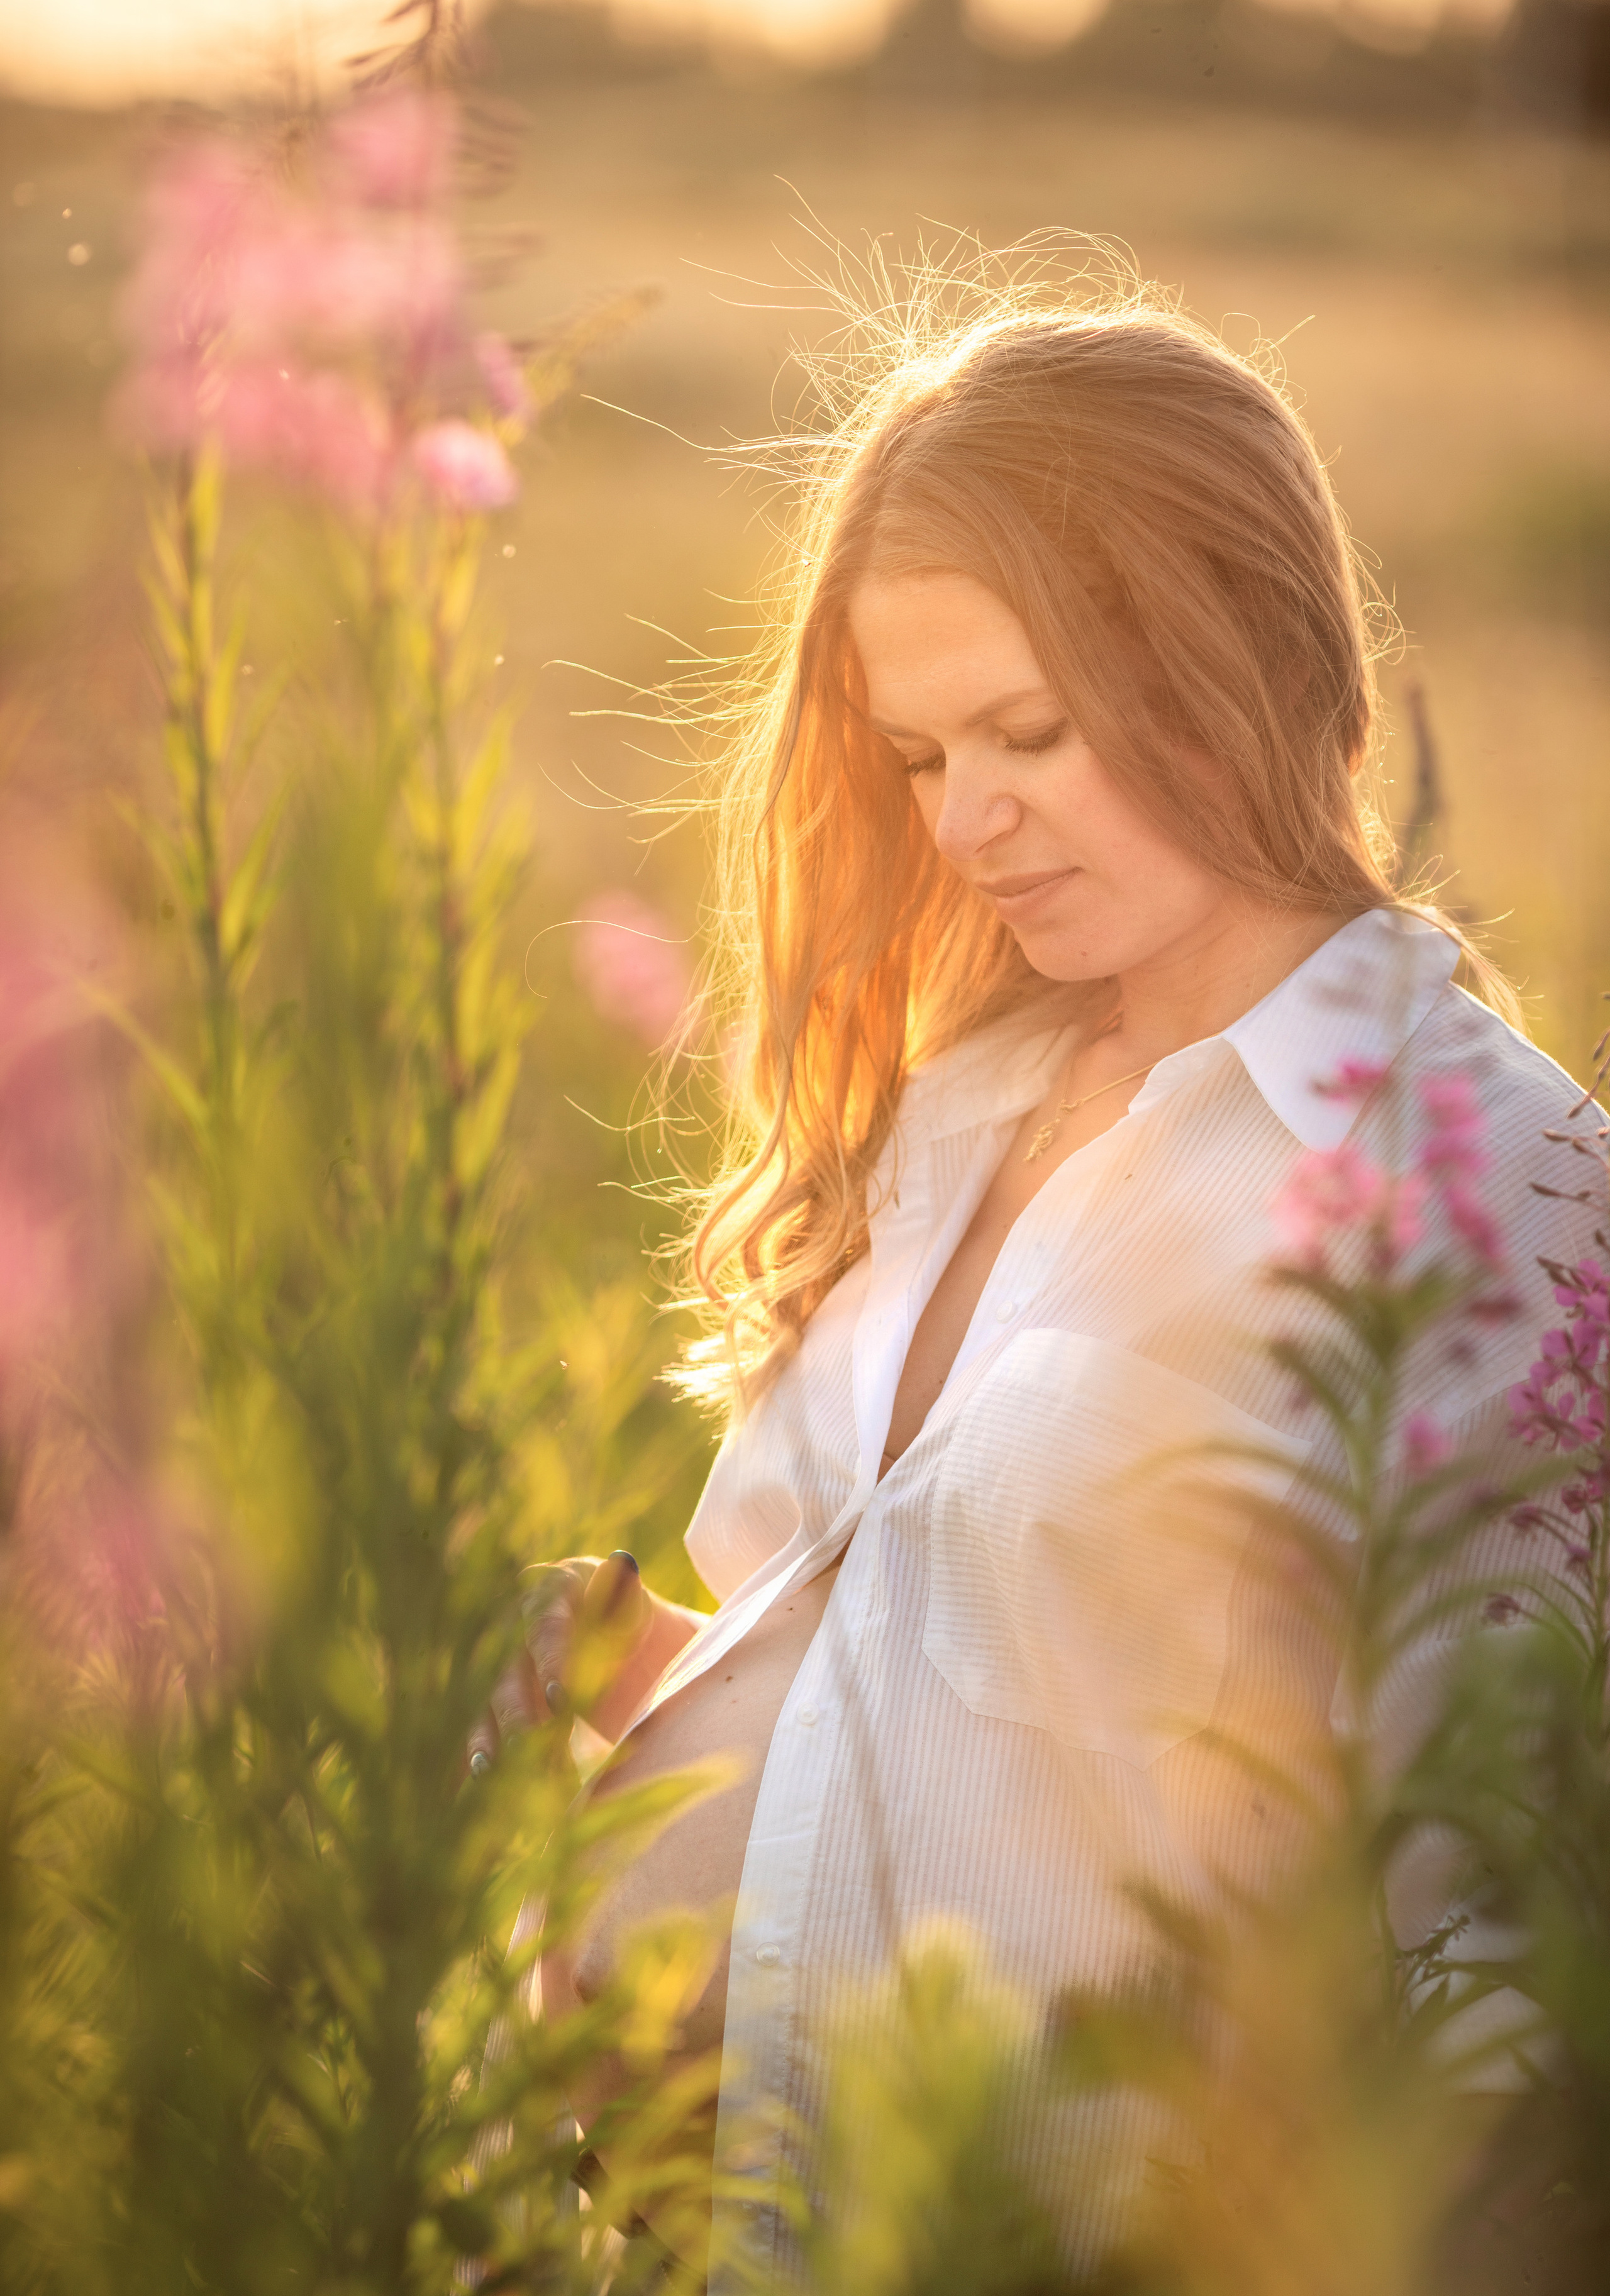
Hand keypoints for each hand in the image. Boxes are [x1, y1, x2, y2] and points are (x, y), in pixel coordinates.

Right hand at [467, 1551, 649, 1776]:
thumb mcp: (630, 1601)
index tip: (562, 1700)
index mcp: (547, 1590)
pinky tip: (472, 1783)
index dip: (551, 1663)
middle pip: (508, 1673)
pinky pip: (472, 1728)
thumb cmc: (621, 1616)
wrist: (607, 1642)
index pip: (546, 1626)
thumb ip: (624, 1589)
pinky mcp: (483, 1698)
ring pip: (483, 1704)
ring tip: (490, 1774)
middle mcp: (510, 1622)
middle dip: (520, 1718)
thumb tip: (623, 1564)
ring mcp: (490, 1662)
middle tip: (535, 1755)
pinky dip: (472, 1754)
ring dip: (488, 1740)